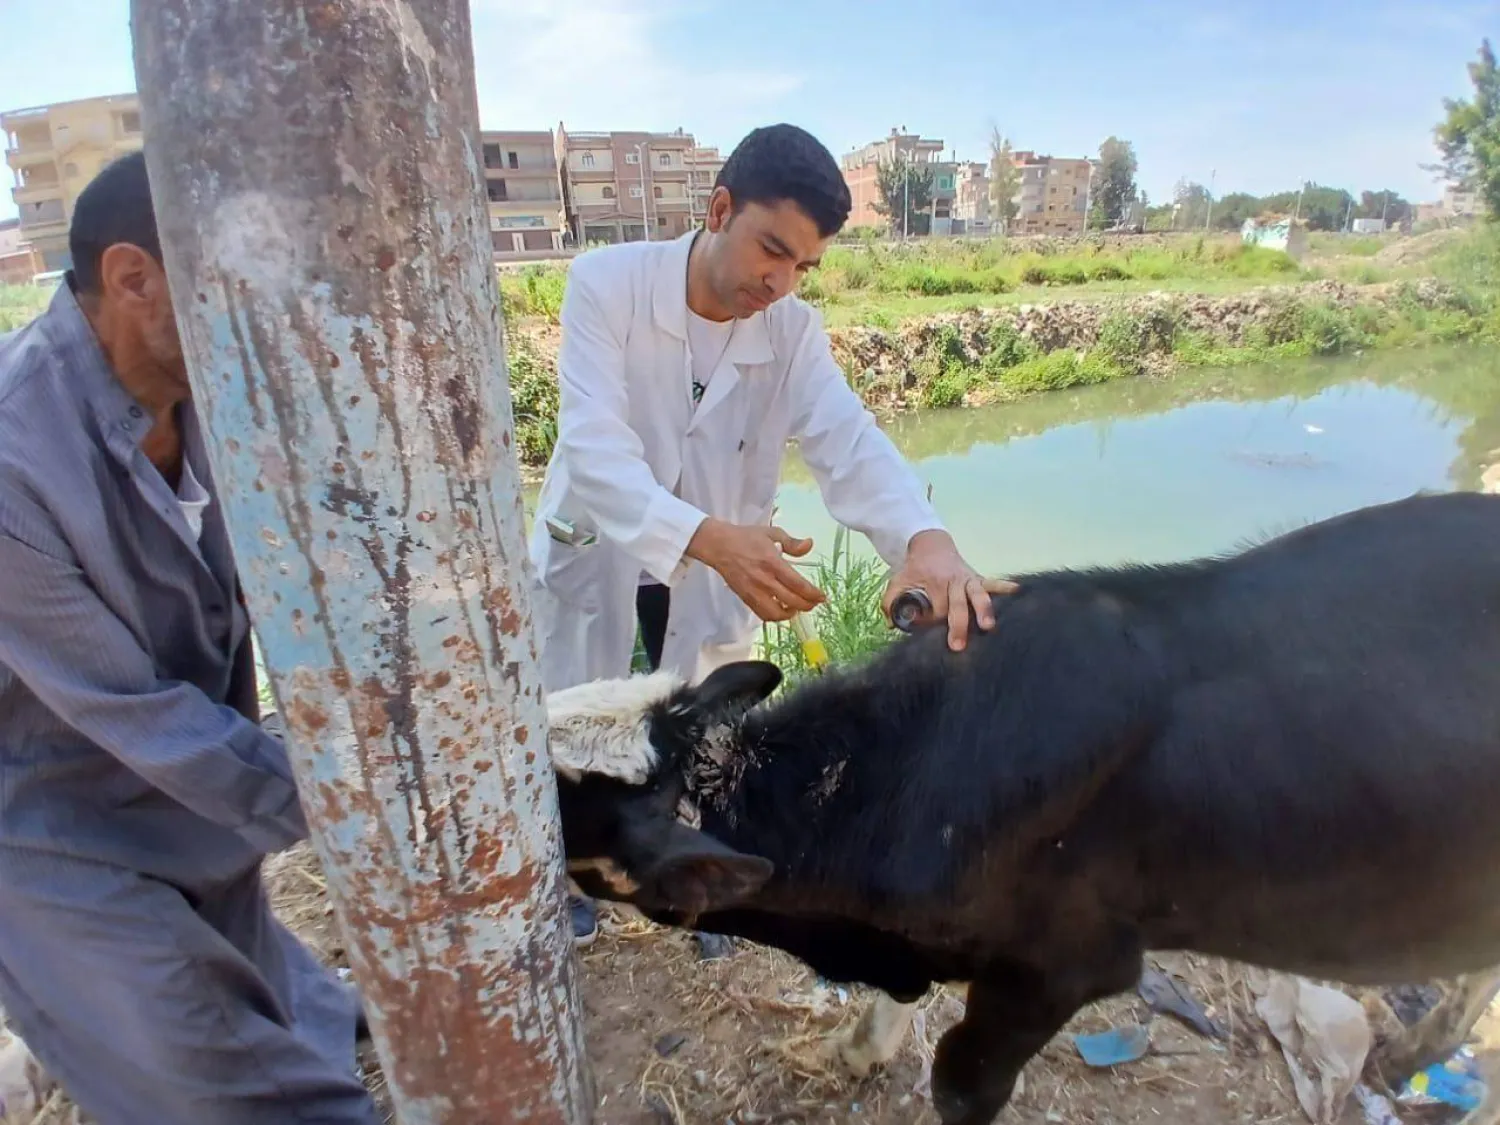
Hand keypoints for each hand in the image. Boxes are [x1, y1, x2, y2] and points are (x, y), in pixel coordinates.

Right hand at [686, 518, 826, 622]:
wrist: (719, 546)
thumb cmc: (746, 538)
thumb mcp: (772, 533)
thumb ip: (792, 542)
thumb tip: (809, 544)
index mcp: (773, 563)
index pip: (798, 584)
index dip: (813, 594)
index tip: (822, 596)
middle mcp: (765, 580)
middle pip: (792, 601)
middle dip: (808, 605)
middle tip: (814, 602)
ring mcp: (754, 592)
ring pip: (777, 613)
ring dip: (791, 613)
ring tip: (797, 607)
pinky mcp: (746, 598)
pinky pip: (763, 614)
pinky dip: (775, 616)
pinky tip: (782, 610)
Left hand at [883, 530, 1017, 651]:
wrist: (931, 545)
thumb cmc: (915, 570)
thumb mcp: (898, 581)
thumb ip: (891, 602)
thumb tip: (892, 624)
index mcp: (932, 583)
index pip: (935, 608)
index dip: (932, 622)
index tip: (929, 632)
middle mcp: (952, 582)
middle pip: (956, 605)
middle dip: (957, 625)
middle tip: (957, 645)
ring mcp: (968, 580)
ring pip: (977, 595)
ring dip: (983, 610)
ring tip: (988, 626)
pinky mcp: (979, 578)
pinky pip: (993, 583)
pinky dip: (1004, 587)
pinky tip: (1017, 591)